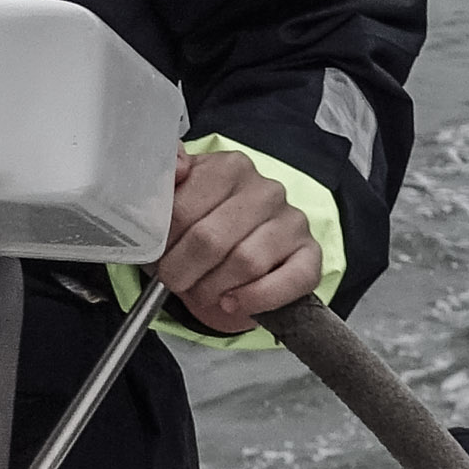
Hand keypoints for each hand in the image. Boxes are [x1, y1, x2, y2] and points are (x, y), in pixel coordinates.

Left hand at [153, 149, 320, 334]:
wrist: (233, 262)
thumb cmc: (201, 228)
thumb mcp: (176, 199)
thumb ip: (167, 176)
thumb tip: (178, 165)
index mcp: (230, 167)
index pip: (183, 208)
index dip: (163, 241)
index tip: (158, 253)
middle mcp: (266, 190)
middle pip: (210, 239)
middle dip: (182, 269)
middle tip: (174, 279)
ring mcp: (292, 222)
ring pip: (245, 262)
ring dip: (213, 288)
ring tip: (202, 291)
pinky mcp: (310, 256)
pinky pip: (285, 283)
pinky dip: (253, 299)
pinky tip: (233, 302)